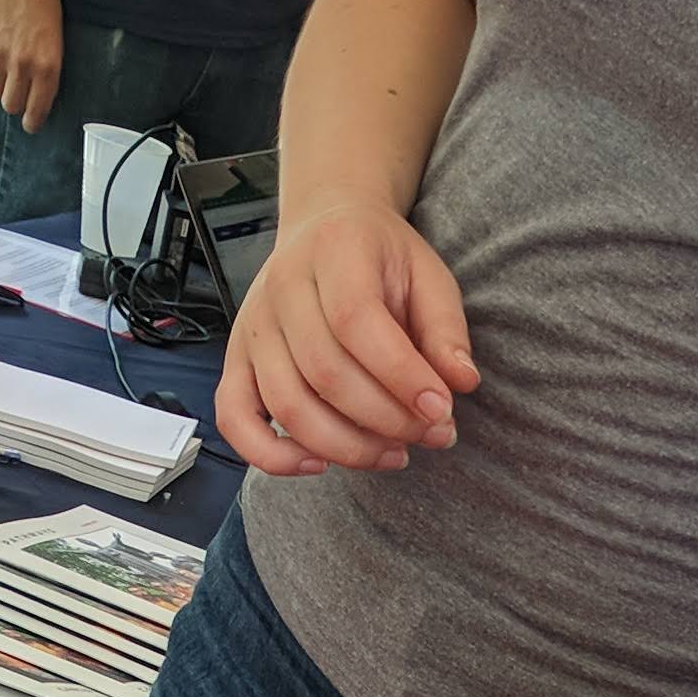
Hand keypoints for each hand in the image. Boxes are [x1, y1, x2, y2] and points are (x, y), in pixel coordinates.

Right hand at [0, 0, 62, 129]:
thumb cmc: (43, 5)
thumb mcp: (55, 42)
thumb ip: (44, 71)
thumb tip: (32, 100)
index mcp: (47, 67)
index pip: (35, 112)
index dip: (31, 121)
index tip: (29, 122)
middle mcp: (23, 65)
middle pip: (10, 105)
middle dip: (12, 99)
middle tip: (13, 86)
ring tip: (0, 63)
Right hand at [215, 195, 477, 477]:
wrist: (326, 231)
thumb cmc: (380, 260)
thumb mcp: (427, 275)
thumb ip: (446, 328)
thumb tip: (462, 382)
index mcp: (333, 251)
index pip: (357, 322)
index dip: (400, 375)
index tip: (441, 409)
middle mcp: (282, 288)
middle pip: (324, 372)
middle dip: (386, 419)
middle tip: (432, 434)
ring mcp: (253, 329)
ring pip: (288, 405)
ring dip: (346, 446)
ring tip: (395, 453)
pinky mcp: (237, 363)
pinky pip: (236, 420)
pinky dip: (271, 456)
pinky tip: (320, 466)